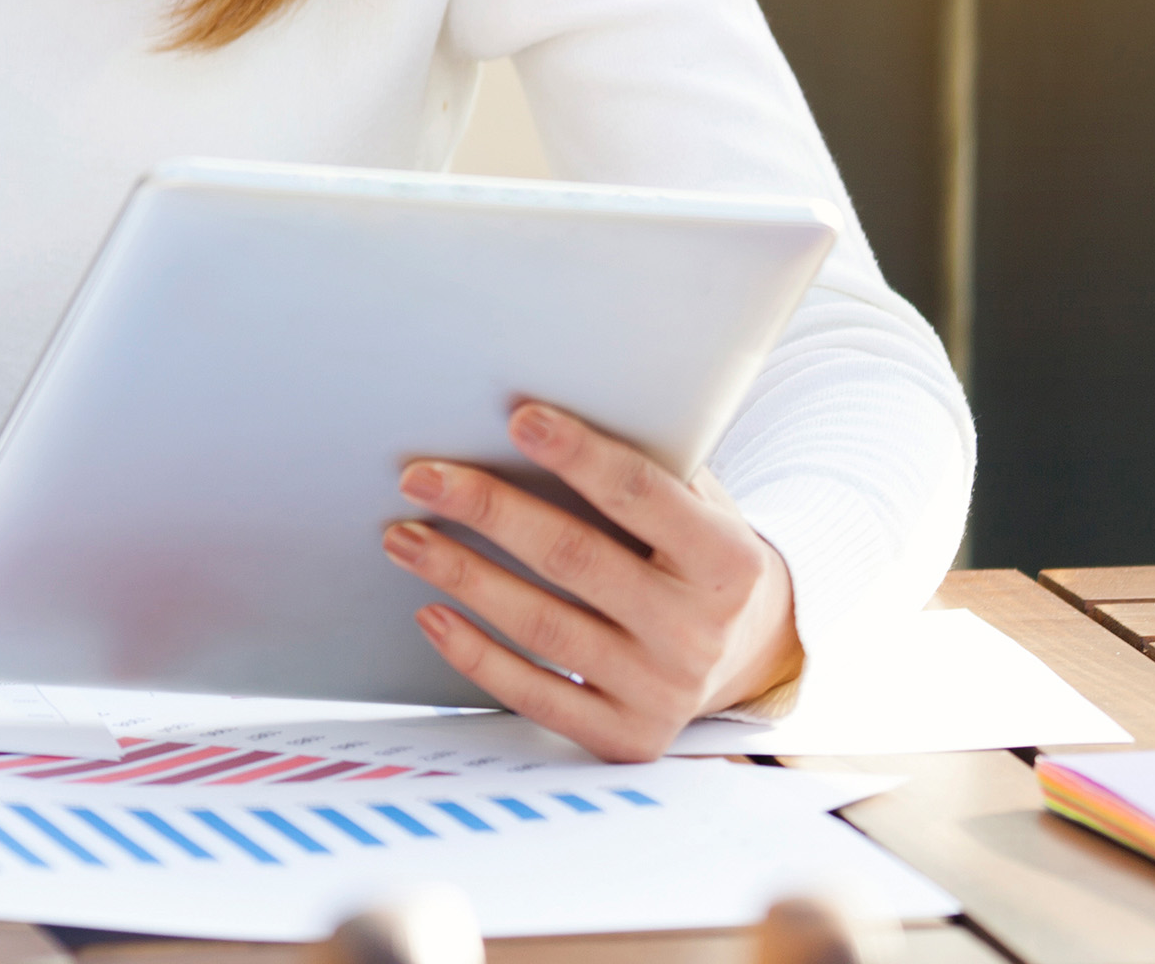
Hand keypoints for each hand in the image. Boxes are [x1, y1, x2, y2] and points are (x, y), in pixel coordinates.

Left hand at [382, 399, 802, 761]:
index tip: (518, 417)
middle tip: (420, 478)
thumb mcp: (698, 508)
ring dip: (463, 577)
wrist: (749, 656)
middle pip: (575, 559)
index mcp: (726, 561)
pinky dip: (477, 655)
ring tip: (405, 538)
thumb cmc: (694, 555)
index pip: (641, 496)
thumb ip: (644, 470)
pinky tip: (432, 615)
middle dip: (489, 511)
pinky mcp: (627, 737)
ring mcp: (662, 691)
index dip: (579, 455)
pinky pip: (538, 696)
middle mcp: (698, 631)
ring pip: (544, 628)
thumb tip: (537, 419)